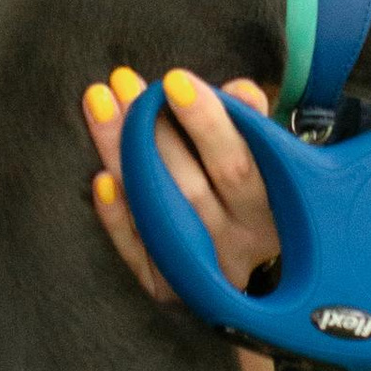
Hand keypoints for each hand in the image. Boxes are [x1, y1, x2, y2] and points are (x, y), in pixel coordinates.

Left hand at [82, 67, 280, 299]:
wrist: (254, 266)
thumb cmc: (255, 192)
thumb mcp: (268, 160)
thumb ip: (254, 124)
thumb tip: (241, 93)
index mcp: (271, 209)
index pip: (238, 163)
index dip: (207, 122)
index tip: (174, 80)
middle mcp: (238, 244)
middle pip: (191, 188)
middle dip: (153, 131)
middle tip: (123, 82)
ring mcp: (203, 273)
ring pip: (158, 213)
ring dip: (123, 156)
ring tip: (99, 103)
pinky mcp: (169, 290)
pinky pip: (138, 255)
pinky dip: (118, 219)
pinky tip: (100, 179)